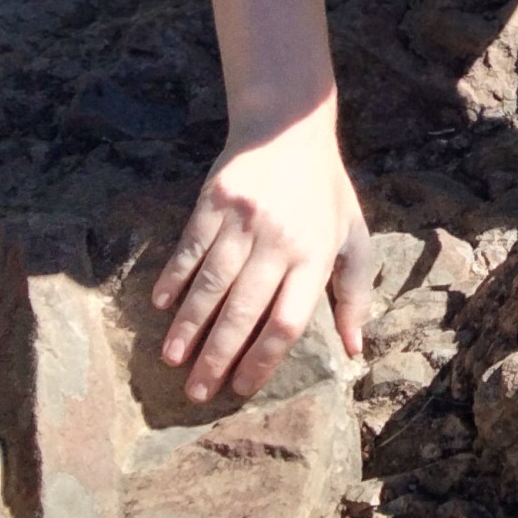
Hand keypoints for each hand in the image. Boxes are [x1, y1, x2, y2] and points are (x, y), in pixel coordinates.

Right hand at [152, 119, 374, 400]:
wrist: (289, 125)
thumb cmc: (324, 190)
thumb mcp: (354, 235)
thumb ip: (355, 292)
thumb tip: (355, 349)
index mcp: (315, 255)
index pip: (288, 321)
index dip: (263, 359)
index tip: (241, 388)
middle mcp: (279, 240)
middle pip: (244, 311)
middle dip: (217, 357)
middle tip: (197, 393)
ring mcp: (244, 220)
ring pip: (211, 284)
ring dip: (189, 326)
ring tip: (172, 360)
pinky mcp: (214, 200)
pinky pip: (190, 248)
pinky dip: (174, 279)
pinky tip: (162, 306)